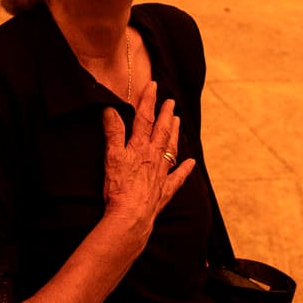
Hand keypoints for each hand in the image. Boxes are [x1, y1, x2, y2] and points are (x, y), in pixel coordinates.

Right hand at [100, 80, 194, 242]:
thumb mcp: (111, 156)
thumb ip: (113, 132)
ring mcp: (161, 174)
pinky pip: (178, 177)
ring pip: (171, 149)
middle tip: (171, 101)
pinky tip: (192, 162)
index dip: (148, 101)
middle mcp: (154, 157)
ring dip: (174, 134)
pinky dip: (185, 169)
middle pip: (161, 131)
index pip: (144, 118)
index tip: (153, 85)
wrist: (131, 216)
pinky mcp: (164, 191)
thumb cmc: (119, 187)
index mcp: (140, 147)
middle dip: (165, 114)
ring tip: (179, 121)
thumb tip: (110, 110)